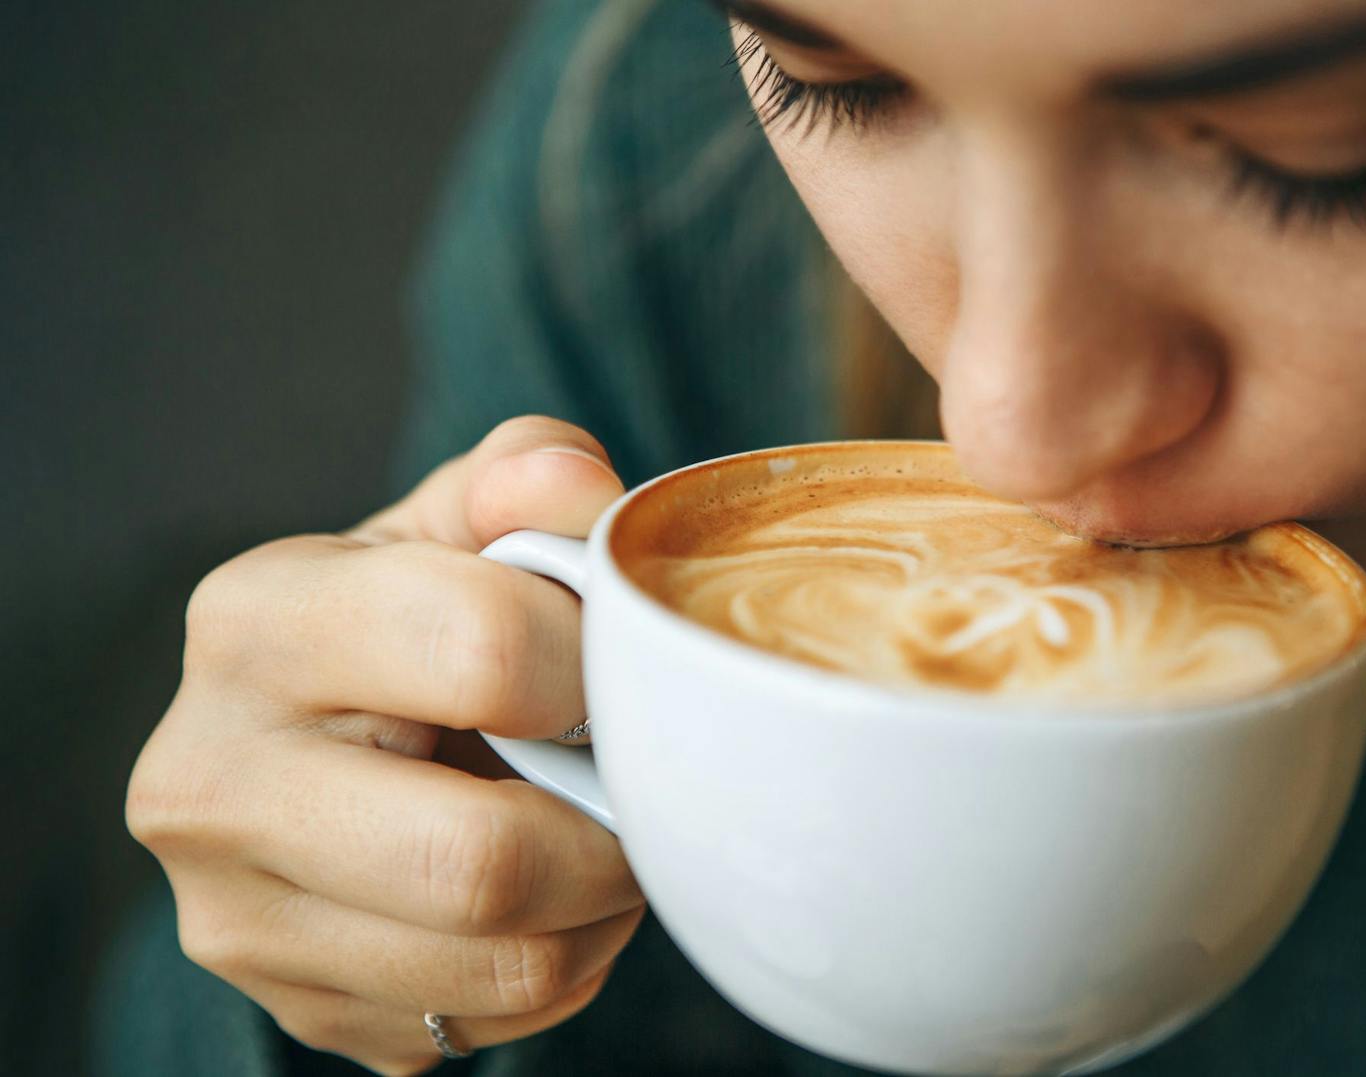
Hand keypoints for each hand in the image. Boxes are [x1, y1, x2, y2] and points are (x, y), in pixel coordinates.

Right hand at [127, 417, 643, 1074]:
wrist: (321, 735)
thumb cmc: (413, 614)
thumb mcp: (458, 521)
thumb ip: (525, 477)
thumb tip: (577, 491)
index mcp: (255, 623)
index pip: (482, 650)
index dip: (599, 663)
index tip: (621, 667)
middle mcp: (208, 781)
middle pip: (478, 862)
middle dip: (607, 832)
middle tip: (634, 786)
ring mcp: (236, 918)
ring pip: (499, 967)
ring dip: (598, 910)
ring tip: (597, 837)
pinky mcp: (292, 1005)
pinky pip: (486, 1025)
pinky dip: (558, 968)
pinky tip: (543, 900)